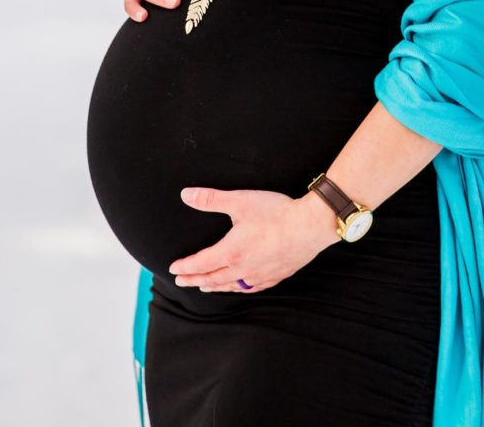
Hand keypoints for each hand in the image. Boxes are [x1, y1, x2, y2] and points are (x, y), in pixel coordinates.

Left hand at [168, 187, 339, 292]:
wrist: (309, 227)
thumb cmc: (275, 213)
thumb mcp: (239, 201)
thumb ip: (211, 199)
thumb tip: (186, 195)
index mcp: (231, 252)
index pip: (201, 263)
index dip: (185, 266)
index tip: (173, 268)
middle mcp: (243, 269)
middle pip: (213, 279)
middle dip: (195, 280)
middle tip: (182, 282)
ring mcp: (260, 275)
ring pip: (232, 286)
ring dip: (215, 286)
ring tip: (206, 286)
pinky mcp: (275, 276)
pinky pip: (252, 288)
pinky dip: (239, 288)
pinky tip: (240, 286)